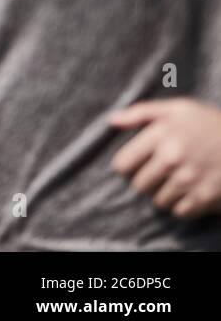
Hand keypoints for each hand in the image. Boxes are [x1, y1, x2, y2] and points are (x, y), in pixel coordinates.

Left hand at [110, 97, 220, 219]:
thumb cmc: (209, 123)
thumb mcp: (177, 108)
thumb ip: (141, 112)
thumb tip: (112, 120)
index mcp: (160, 136)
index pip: (123, 165)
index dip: (127, 167)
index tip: (136, 165)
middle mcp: (171, 159)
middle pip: (139, 186)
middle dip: (146, 181)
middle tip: (159, 175)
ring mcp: (188, 180)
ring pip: (158, 201)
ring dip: (164, 194)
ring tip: (176, 183)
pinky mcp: (205, 197)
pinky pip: (180, 212)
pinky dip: (182, 206)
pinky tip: (189, 193)